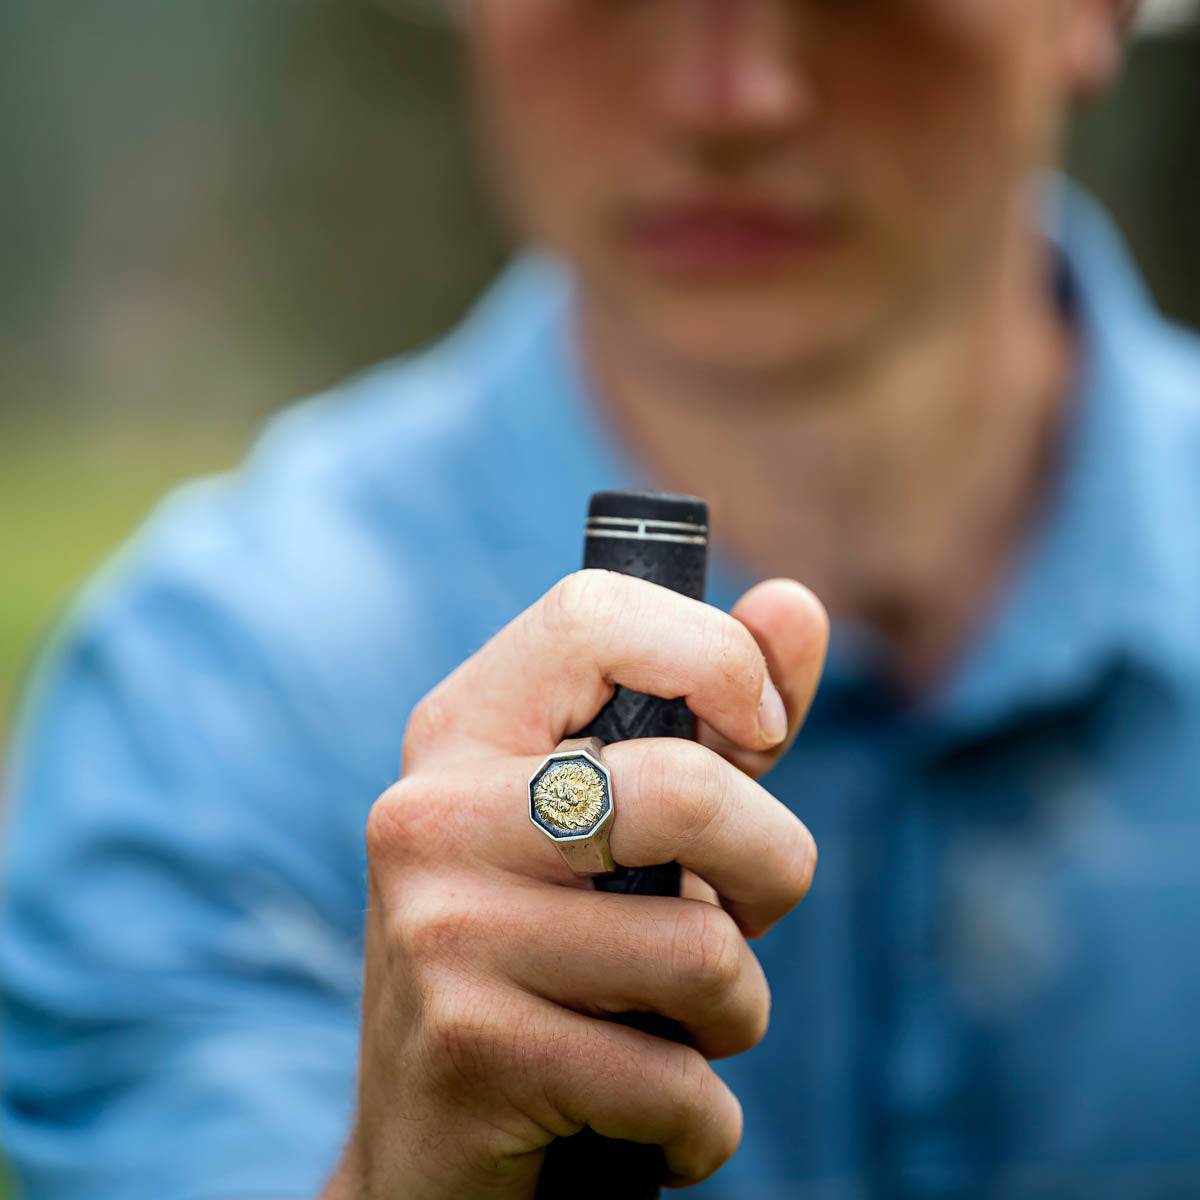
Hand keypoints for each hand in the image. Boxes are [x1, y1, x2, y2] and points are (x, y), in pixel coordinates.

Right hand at [324, 569, 827, 1198]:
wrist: (429, 1137)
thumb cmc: (551, 948)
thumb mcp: (621, 817)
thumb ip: (712, 708)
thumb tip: (797, 604)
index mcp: (464, 727)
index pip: (593, 614)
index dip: (714, 654)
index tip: (759, 731)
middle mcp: (431, 812)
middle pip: (685, 790)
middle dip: (773, 865)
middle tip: (747, 910)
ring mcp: (439, 929)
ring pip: (703, 949)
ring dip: (734, 1010)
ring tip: (674, 1023)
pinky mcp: (469, 1050)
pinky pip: (676, 1084)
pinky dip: (702, 1119)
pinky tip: (646, 1115)